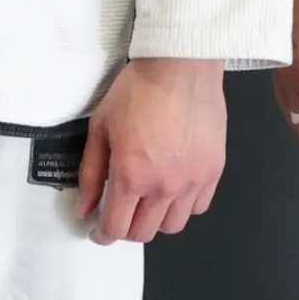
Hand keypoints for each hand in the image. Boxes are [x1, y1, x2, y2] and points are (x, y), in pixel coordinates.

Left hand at [77, 57, 225, 244]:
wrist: (180, 65)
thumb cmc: (138, 89)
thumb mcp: (101, 126)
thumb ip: (91, 172)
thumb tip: (84, 208)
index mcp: (131, 175)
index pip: (116, 227)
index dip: (103, 234)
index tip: (99, 230)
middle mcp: (164, 186)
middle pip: (144, 233)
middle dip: (127, 228)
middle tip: (121, 211)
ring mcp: (193, 181)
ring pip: (173, 225)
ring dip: (156, 219)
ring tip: (149, 200)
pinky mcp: (214, 170)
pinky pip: (199, 206)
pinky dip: (184, 205)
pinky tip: (175, 187)